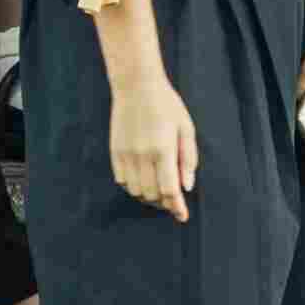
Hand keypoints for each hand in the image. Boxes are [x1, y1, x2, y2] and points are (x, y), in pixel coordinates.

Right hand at [111, 72, 199, 217]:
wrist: (136, 86)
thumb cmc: (167, 106)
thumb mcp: (186, 128)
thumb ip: (188, 159)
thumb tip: (187, 187)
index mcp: (163, 150)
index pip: (170, 190)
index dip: (177, 207)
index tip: (182, 217)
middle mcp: (142, 155)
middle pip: (152, 195)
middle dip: (164, 203)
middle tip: (173, 202)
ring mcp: (126, 154)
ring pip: (136, 191)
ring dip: (148, 196)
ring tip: (159, 192)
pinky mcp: (115, 152)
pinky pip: (122, 181)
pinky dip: (133, 186)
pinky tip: (143, 180)